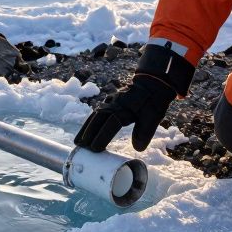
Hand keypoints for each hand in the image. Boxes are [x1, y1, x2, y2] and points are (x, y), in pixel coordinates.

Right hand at [74, 44, 195, 151]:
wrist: (152, 83)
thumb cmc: (152, 101)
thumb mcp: (153, 117)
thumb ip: (144, 132)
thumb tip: (137, 148)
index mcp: (124, 108)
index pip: (110, 125)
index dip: (101, 137)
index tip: (95, 149)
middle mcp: (114, 104)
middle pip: (97, 120)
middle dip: (88, 133)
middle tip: (80, 147)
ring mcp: (110, 101)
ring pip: (94, 116)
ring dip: (85, 128)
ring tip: (77, 141)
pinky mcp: (110, 101)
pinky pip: (96, 112)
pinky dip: (90, 122)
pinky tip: (86, 130)